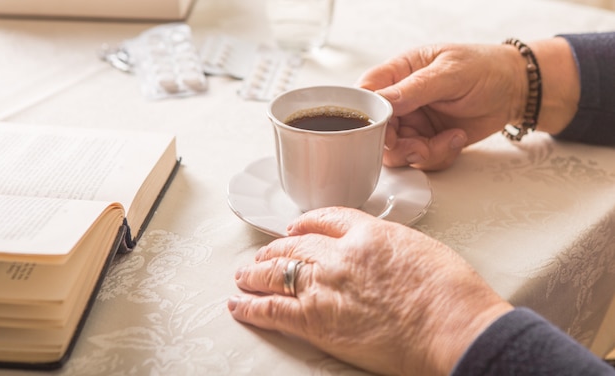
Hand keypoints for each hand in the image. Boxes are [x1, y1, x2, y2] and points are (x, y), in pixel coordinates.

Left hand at [229, 207, 512, 374]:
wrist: (453, 325)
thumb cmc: (451, 293)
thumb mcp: (421, 250)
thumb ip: (389, 247)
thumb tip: (381, 254)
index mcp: (368, 232)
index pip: (325, 218)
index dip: (304, 223)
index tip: (295, 228)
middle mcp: (340, 253)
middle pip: (294, 244)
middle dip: (274, 250)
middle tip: (263, 256)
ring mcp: (325, 285)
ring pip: (277, 272)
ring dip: (255, 273)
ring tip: (243, 276)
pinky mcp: (316, 320)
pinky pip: (272, 309)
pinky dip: (250, 306)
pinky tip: (237, 304)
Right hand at [357, 43, 526, 169]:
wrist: (515, 90)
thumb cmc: (485, 68)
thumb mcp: (450, 72)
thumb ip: (415, 88)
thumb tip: (383, 100)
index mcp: (399, 73)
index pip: (366, 94)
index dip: (367, 116)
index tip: (386, 129)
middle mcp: (400, 100)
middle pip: (376, 131)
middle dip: (397, 145)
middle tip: (420, 145)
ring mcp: (413, 123)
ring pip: (396, 152)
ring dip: (421, 153)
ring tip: (448, 139)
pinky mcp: (427, 141)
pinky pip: (420, 160)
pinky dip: (439, 156)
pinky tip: (456, 138)